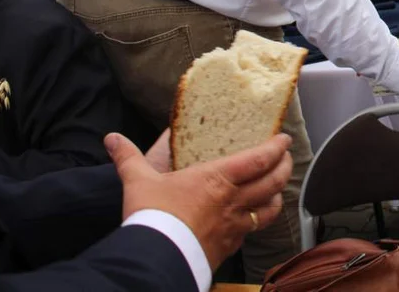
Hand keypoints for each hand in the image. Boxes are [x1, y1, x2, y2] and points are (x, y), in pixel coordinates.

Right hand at [106, 132, 292, 271]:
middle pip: (273, 182)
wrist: (155, 259)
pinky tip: (251, 220)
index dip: (276, 147)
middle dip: (284, 168)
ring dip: (278, 197)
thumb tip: (112, 139)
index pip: (259, 159)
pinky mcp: (229, 247)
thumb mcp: (138, 182)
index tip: (283, 139)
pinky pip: (251, 231)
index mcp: (217, 179)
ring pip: (270, 210)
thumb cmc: (153, 217)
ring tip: (277, 190)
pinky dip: (257, 222)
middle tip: (286, 159)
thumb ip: (128, 158)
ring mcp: (234, 226)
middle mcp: (233, 200)